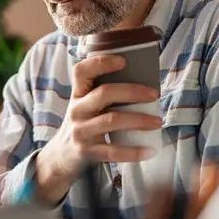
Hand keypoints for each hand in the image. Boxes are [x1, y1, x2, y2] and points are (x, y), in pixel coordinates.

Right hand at [34, 54, 161, 203]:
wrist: (61, 157)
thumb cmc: (82, 125)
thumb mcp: (85, 106)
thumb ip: (103, 95)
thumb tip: (143, 86)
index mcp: (78, 94)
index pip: (81, 71)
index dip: (101, 62)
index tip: (123, 61)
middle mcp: (77, 110)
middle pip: (104, 93)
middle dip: (132, 91)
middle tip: (154, 94)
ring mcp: (81, 131)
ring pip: (112, 120)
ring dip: (139, 120)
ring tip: (157, 121)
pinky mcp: (88, 151)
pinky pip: (113, 151)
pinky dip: (134, 151)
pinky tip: (150, 150)